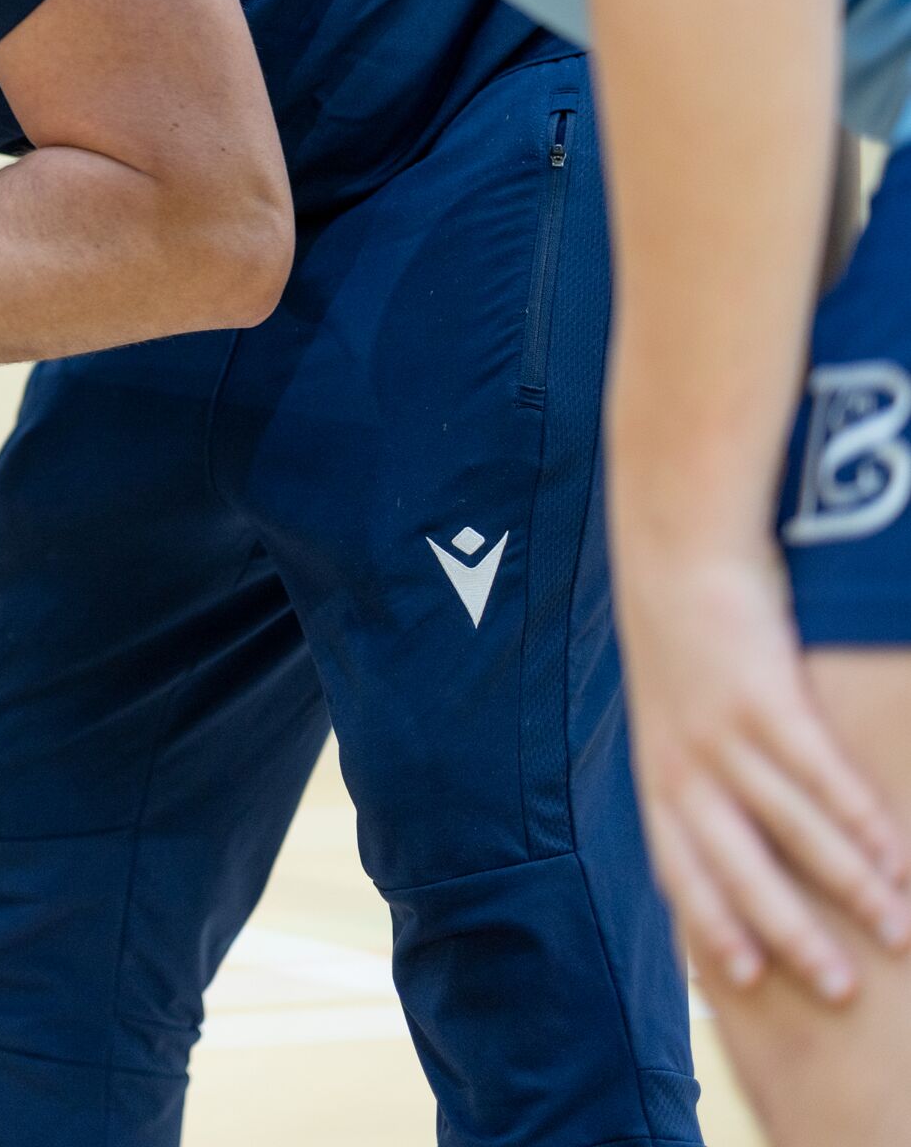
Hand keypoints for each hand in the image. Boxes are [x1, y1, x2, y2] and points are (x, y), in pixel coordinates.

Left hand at [616, 536, 910, 999]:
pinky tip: (899, 857)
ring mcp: (722, 735)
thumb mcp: (673, 721)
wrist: (676, 555)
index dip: (715, 926)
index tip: (751, 979)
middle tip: (841, 990)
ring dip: (849, 886)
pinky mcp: (764, 698)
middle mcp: (684, 768)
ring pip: (792, 830)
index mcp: (658, 780)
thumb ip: (700, 780)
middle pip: (740, 870)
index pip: (683, 872)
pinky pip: (819, 773)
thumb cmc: (685, 646)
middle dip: (791, 935)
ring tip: (897, 930)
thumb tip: (737, 840)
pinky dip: (861, 819)